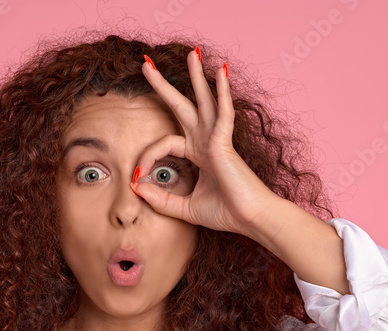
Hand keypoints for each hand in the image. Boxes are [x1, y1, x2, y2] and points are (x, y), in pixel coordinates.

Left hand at [133, 49, 281, 238]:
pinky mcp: (225, 142)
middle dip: (163, 86)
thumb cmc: (225, 213)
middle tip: (146, 64)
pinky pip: (224, 113)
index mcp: (198, 154)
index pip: (164, 144)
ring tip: (192, 53)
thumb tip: (136, 188)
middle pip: (182, 107)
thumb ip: (161, 200)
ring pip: (204, 100)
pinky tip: (221, 73)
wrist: (250, 219)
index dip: (146, 158)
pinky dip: (223, 93)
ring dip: (196, 76)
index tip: (136, 179)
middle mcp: (206, 141)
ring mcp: (216, 139)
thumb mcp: (184, 208)